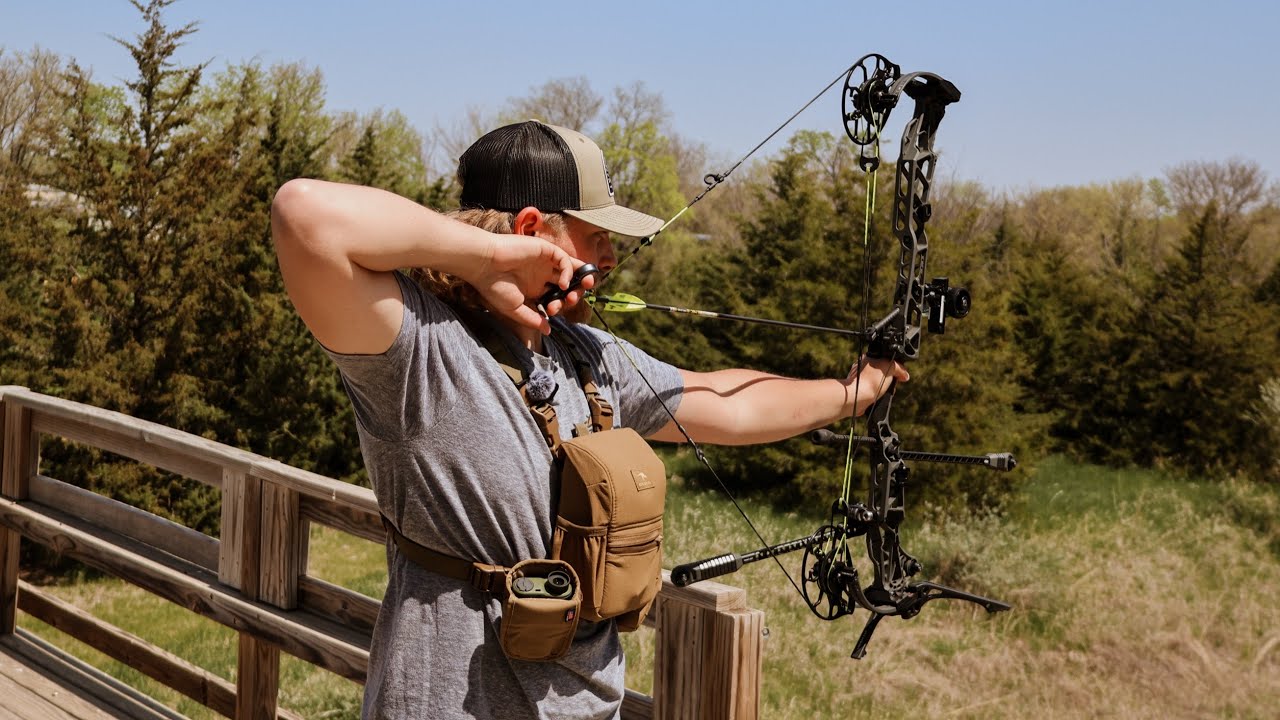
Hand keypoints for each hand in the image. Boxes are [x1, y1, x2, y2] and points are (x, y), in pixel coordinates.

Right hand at [469, 234, 594, 333]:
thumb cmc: (494, 287)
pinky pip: (564, 259)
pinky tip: (563, 283)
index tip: (551, 311)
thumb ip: (532, 319)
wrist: (484, 265)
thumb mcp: (514, 309)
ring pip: (570, 269)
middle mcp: (541, 274)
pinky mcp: (544, 250)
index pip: (556, 297)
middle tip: (572, 300)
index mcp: (534, 288)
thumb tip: (548, 331)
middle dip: (574, 292)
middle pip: (566, 284)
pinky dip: (568, 271)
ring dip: (579, 279)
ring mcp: (544, 262)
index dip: (559, 305)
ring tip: (577, 291)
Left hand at [845, 356, 909, 415]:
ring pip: (880, 382)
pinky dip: (878, 394)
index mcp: (869, 357)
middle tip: (892, 383)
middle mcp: (864, 367)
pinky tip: (878, 396)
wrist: (857, 397)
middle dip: (891, 378)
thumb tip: (905, 375)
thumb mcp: (890, 367)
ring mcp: (861, 379)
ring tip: (885, 391)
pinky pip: (874, 391)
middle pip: (884, 371)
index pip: (887, 359)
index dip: (896, 367)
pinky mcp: (860, 390)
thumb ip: (899, 367)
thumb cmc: (871, 381)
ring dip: (886, 388)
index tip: (900, 375)